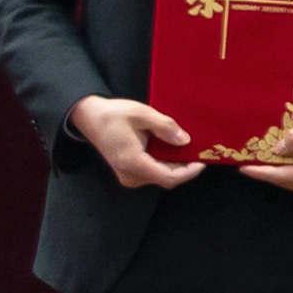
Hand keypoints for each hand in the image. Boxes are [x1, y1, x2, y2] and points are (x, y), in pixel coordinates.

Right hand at [72, 96, 208, 191]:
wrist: (89, 117)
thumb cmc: (113, 114)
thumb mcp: (141, 113)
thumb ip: (164, 127)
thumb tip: (185, 140)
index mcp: (132, 162)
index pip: (168, 177)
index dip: (189, 172)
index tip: (203, 161)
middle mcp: (130, 175)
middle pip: (166, 178)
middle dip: (186, 167)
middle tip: (201, 151)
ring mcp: (128, 175)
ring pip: (161, 176)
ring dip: (177, 165)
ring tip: (190, 148)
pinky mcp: (128, 171)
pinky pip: (153, 172)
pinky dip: (166, 163)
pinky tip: (174, 149)